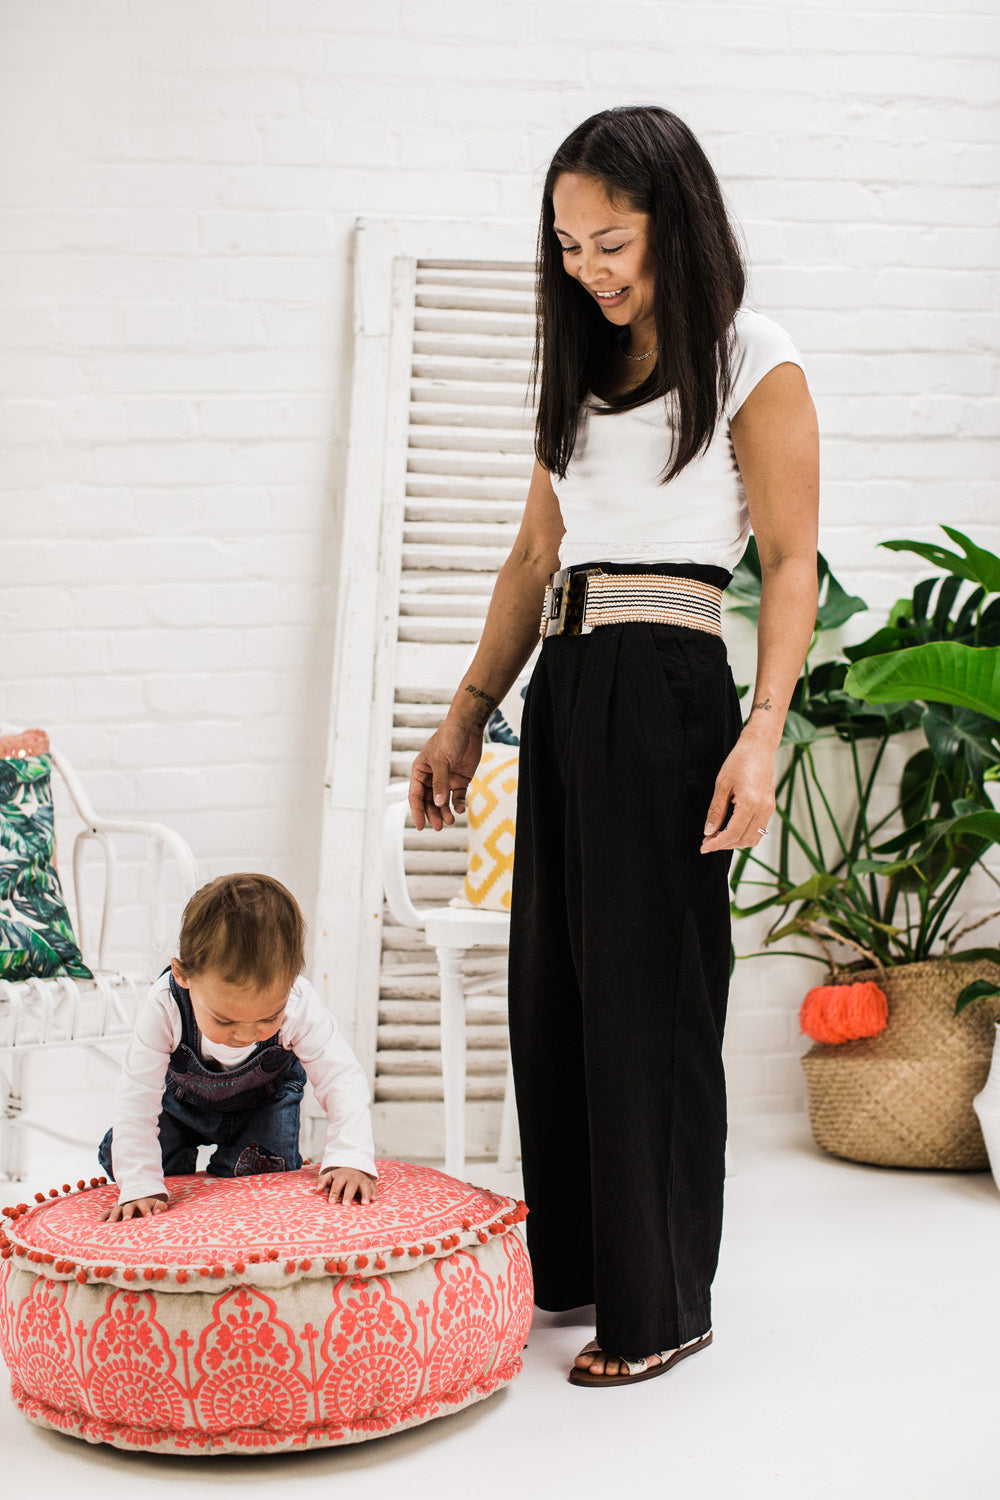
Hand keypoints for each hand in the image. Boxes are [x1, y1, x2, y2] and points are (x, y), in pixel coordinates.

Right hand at [101, 1193, 168, 1222]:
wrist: (141, 1201)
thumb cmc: (150, 1207)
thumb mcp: (157, 1205)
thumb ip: (160, 1207)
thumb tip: (158, 1211)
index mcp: (142, 1202)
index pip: (144, 1204)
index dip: (146, 1210)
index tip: (149, 1217)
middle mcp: (130, 1205)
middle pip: (128, 1207)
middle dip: (128, 1213)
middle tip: (127, 1220)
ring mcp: (121, 1208)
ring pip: (116, 1210)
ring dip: (113, 1216)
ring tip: (110, 1223)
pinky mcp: (114, 1212)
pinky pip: (107, 1212)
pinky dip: (103, 1216)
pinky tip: (99, 1222)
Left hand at [317, 1167, 378, 1204]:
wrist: (352, 1168)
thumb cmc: (339, 1177)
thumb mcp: (329, 1176)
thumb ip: (322, 1181)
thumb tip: (317, 1189)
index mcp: (341, 1176)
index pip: (337, 1184)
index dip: (334, 1193)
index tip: (331, 1202)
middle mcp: (352, 1178)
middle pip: (351, 1186)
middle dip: (348, 1195)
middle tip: (345, 1205)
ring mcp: (362, 1180)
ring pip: (364, 1186)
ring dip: (365, 1194)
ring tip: (364, 1203)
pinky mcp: (369, 1183)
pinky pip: (373, 1187)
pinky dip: (374, 1192)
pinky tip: (374, 1199)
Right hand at [409, 719, 485, 831]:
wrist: (468, 727)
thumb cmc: (448, 739)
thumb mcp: (441, 761)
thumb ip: (439, 783)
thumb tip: (437, 803)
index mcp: (420, 771)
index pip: (415, 795)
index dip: (417, 811)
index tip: (420, 826)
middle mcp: (432, 777)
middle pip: (429, 802)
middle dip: (433, 814)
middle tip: (439, 827)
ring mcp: (446, 779)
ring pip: (443, 802)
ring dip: (445, 812)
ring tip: (451, 821)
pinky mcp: (460, 780)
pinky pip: (457, 796)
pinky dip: (458, 804)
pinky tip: (460, 809)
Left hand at [700, 735, 776, 852]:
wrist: (759, 747)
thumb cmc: (739, 761)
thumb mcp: (721, 785)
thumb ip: (716, 811)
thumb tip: (709, 831)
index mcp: (750, 803)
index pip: (732, 834)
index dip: (716, 844)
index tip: (704, 847)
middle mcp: (763, 809)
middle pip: (743, 839)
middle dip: (724, 845)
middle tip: (707, 841)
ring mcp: (769, 808)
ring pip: (753, 838)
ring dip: (736, 842)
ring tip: (718, 837)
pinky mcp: (770, 806)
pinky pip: (759, 829)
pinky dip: (745, 834)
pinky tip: (731, 829)